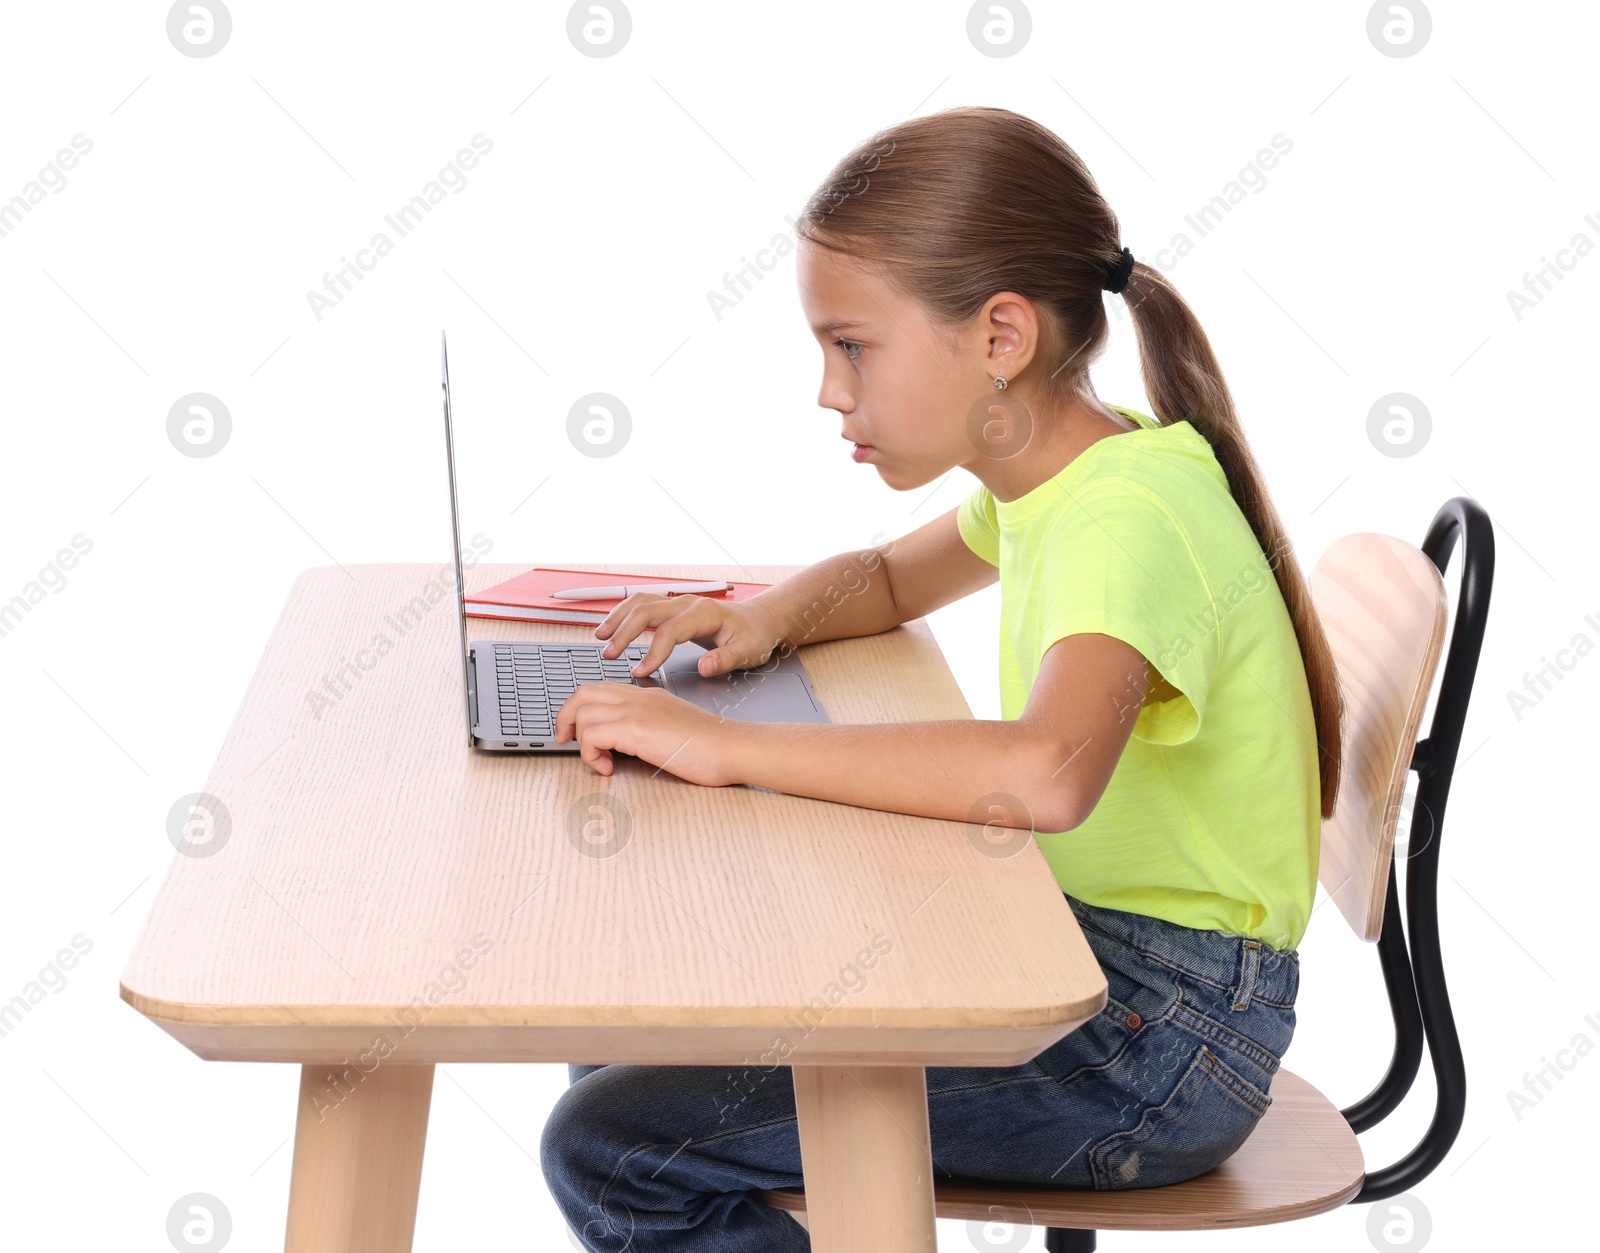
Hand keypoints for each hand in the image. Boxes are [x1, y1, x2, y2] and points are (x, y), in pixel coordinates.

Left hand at [554, 682, 738, 785]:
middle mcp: (638, 698)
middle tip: (568, 743)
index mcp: (647, 696)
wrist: (733, 747)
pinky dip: (591, 755)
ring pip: (583, 713)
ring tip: (600, 762)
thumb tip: (622, 748)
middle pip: (583, 694)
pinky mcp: (637, 729)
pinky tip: (609, 769)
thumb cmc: (712, 747)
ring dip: (582, 742)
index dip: (581, 710)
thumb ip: (648, 730)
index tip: (578, 734)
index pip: (600, 690)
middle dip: (566, 719)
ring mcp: (637, 710)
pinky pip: (592, 735)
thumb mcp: (673, 730)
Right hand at [593, 591, 785, 678]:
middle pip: (647, 611)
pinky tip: (611, 628)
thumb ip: (726, 659)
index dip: (653, 652)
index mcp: (704, 613)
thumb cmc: (753, 637)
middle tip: (609, 654)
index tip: (641, 672)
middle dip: (625, 632)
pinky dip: (624, 614)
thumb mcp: (748, 652)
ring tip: (600, 637)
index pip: (670, 631)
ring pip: (640, 602)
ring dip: (618, 617)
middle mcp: (687, 603)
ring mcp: (678, 602)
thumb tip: (705, 666)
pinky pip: (642, 604)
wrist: (759, 621)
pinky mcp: (672, 607)